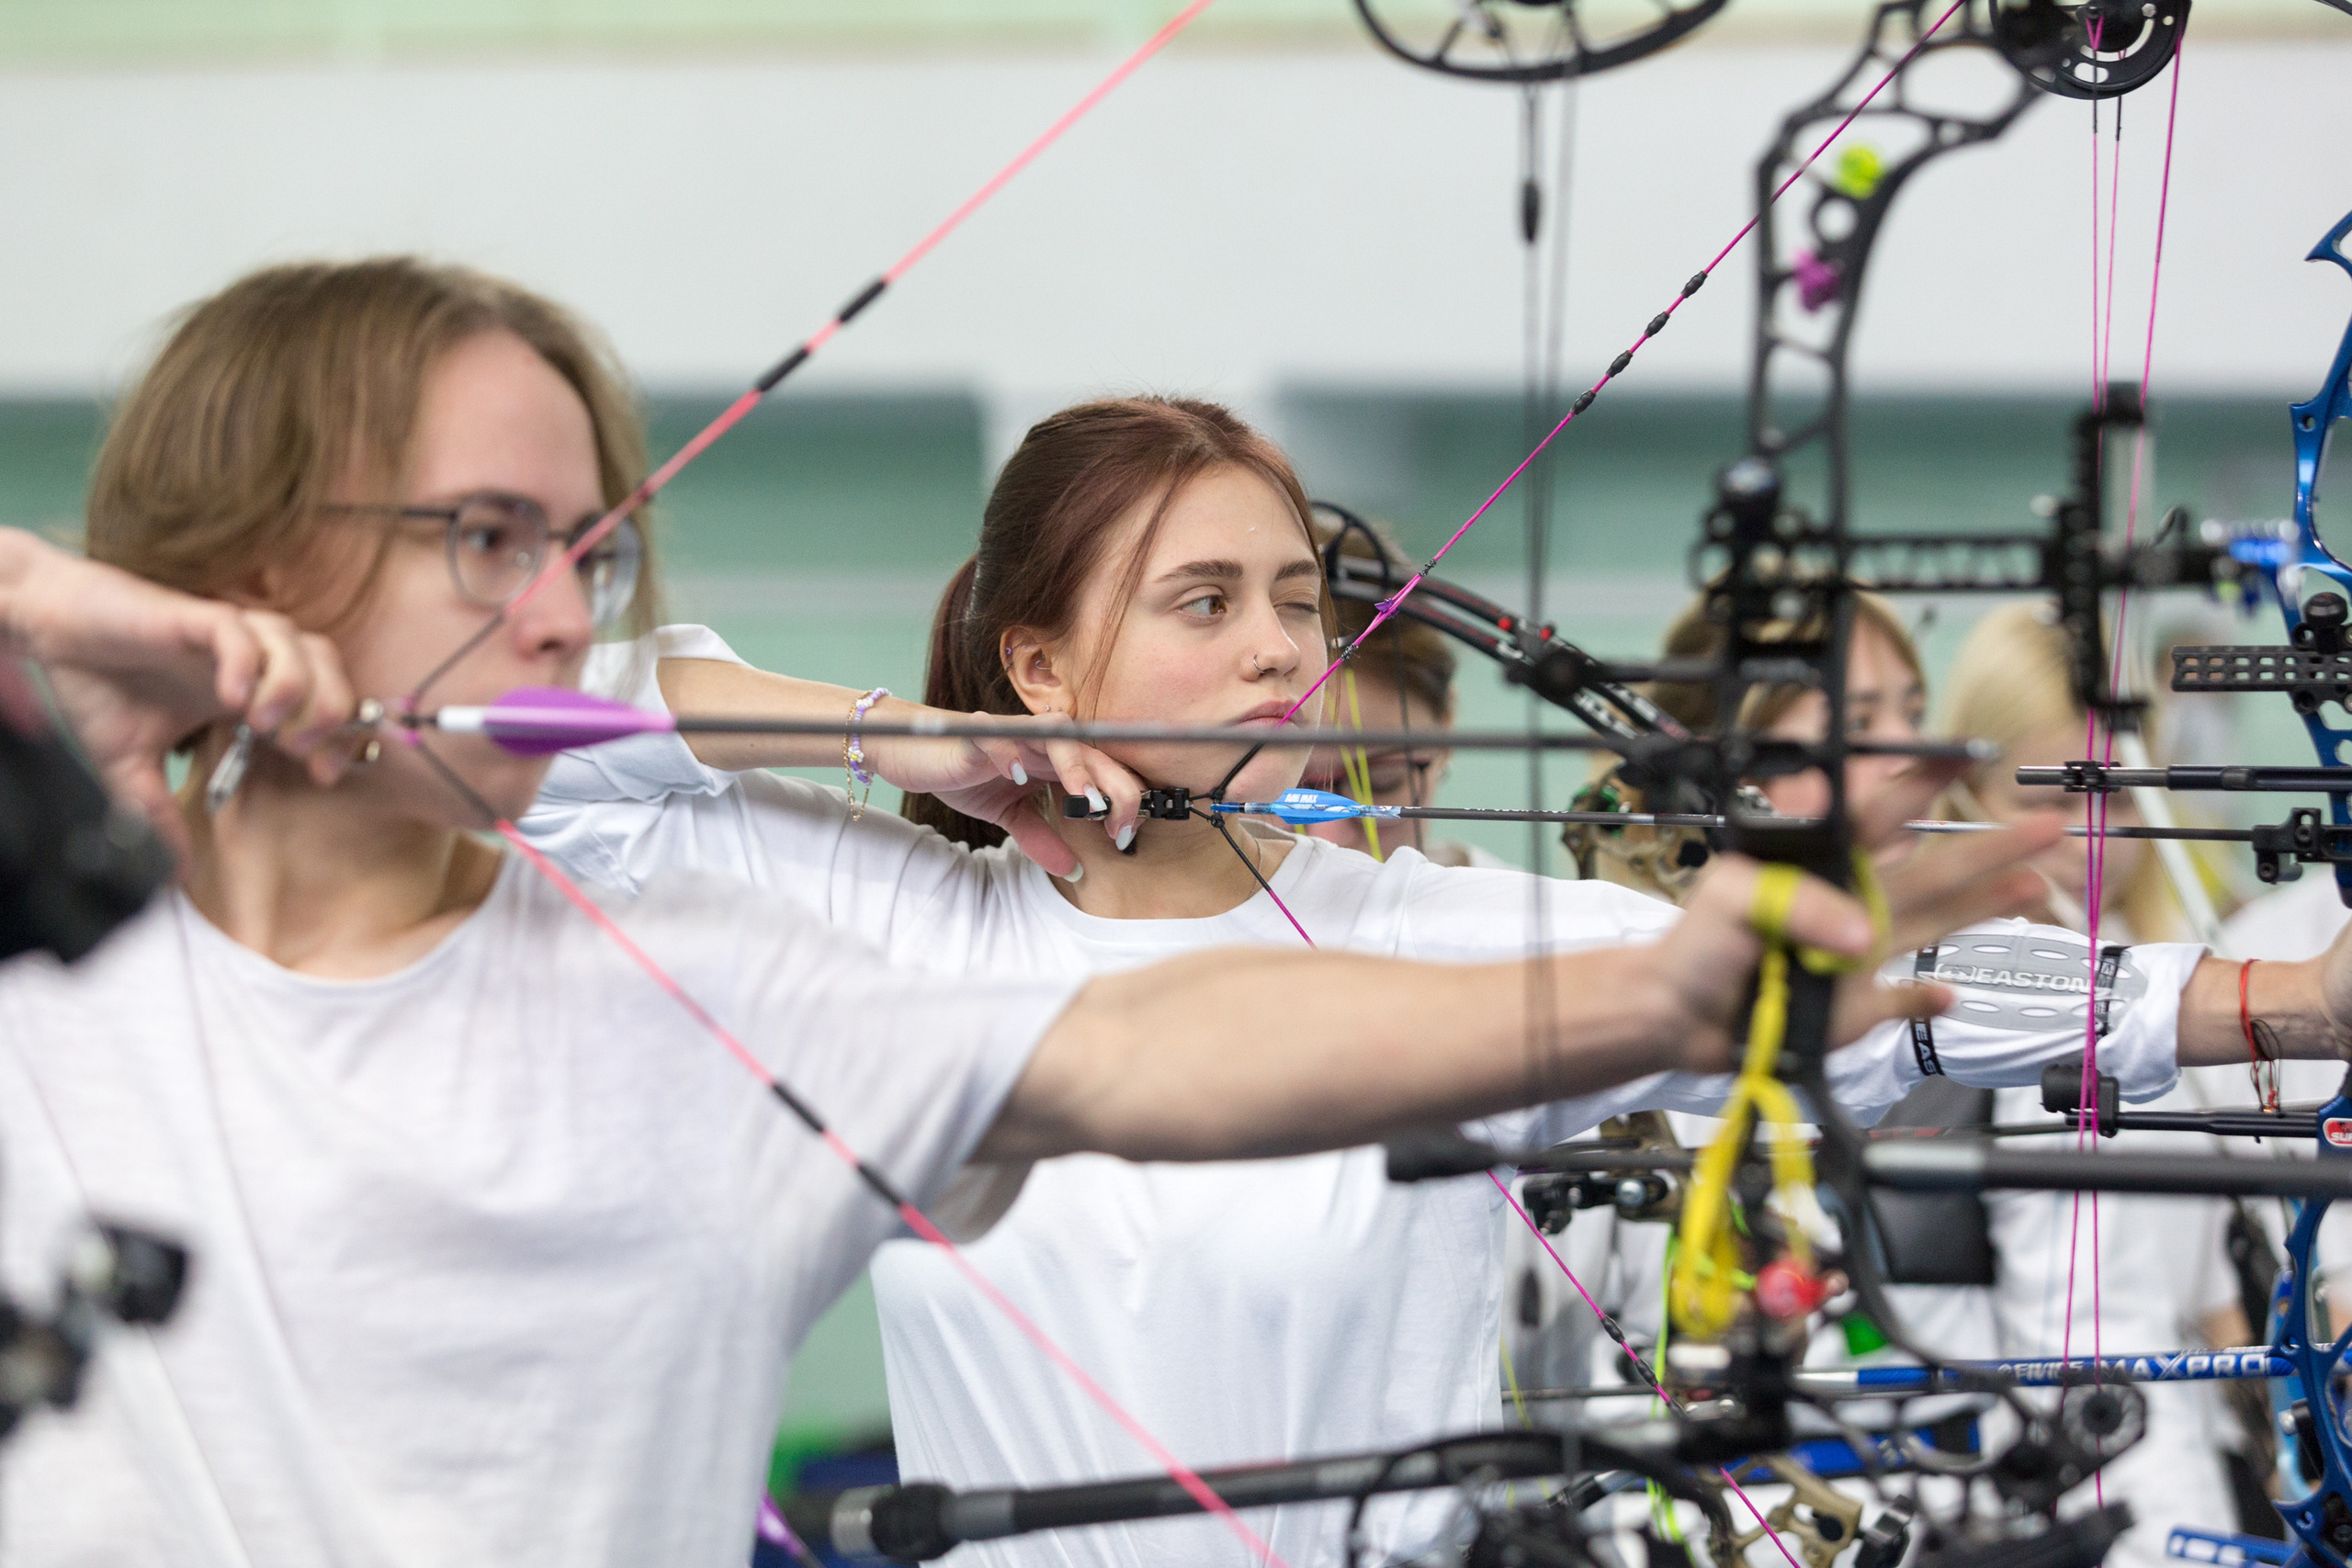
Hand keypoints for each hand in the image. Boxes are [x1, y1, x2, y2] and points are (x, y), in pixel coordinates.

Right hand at [0, 534, 357, 853]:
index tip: (324, 776)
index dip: (339, 741)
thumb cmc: (99, 689)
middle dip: (330, 713)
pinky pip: (237, 630)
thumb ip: (158, 814)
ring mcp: (226, 637)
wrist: (51, 636)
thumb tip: (174, 873)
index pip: (324, 710)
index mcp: (249, 695)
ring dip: (295, 685)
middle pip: (330, 674)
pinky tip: (230, 696)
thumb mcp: (131, 767)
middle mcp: (250, 663)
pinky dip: (244, 661)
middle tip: (297, 748)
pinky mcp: (192, 617)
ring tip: (264, 722)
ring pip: (298, 644)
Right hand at [868, 709, 1144, 874]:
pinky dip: (1008, 753)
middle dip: (1114, 785)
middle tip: (1121, 824)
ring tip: (1087, 800)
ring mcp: (1009, 733)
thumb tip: (1074, 872)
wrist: (912, 752)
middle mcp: (1038, 740)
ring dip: (1076, 765)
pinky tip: (1016, 778)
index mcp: (1052, 757)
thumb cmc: (965, 774)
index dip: (1122, 797)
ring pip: (1055, 734)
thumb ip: (1040, 838)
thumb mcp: (1008, 815)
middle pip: (1092, 749)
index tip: (1127, 835)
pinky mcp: (973, 733)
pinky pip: (996, 736)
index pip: (1101, 769)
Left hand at [1649, 814, 2058, 1074]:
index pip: (1882, 813)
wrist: (1675, 1017)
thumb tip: (1861, 934)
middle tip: (2048, 824)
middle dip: (1991, 847)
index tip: (1967, 755)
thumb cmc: (1694, 946)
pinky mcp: (1857, 1007)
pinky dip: (1928, 1001)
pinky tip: (1951, 994)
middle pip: (1935, 869)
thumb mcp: (1734, 898)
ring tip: (2037, 881)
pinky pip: (1904, 1001)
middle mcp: (1851, 904)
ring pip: (1937, 924)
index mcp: (1823, 866)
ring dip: (1987, 905)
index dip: (1922, 783)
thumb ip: (1800, 904)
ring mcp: (1859, 956)